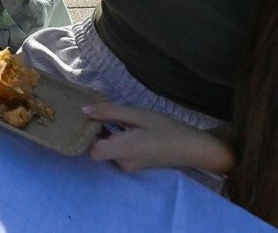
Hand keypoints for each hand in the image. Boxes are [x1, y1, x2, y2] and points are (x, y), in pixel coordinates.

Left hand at [84, 102, 233, 173]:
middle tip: (100, 112)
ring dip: (106, 134)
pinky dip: (116, 139)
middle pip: (98, 149)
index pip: (92, 151)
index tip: (90, 118)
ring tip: (111, 116)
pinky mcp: (134, 165)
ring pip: (107, 149)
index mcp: (124, 151)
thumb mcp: (138, 115)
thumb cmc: (167, 129)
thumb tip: (84, 111)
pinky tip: (122, 125)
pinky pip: (117, 152)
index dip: (87, 135)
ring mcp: (129, 167)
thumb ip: (110, 112)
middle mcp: (123, 163)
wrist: (193, 149)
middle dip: (96, 131)